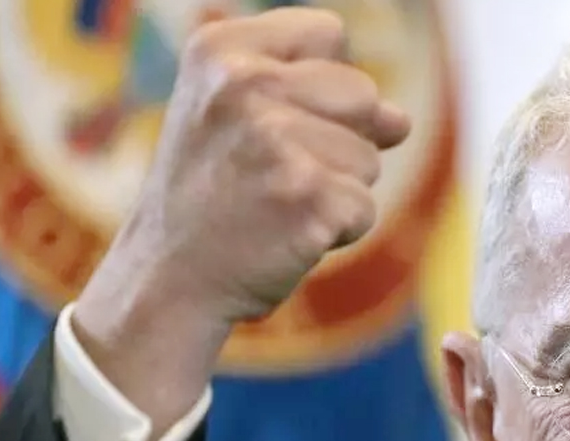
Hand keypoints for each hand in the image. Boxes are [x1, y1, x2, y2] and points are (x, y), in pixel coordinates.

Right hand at [72, 7, 409, 432]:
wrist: (171, 278)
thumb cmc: (215, 196)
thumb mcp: (243, 119)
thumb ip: (320, 95)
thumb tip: (399, 121)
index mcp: (221, 49)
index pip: (328, 33)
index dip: (320, 85)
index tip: (270, 121)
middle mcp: (245, 85)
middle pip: (362, 93)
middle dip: (340, 140)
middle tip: (275, 174)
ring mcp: (276, 141)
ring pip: (369, 157)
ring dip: (337, 190)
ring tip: (277, 206)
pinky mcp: (307, 196)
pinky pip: (365, 207)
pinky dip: (340, 231)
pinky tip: (289, 235)